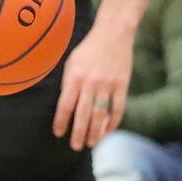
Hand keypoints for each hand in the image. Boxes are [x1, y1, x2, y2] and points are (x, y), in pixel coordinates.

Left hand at [53, 23, 131, 151]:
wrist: (113, 33)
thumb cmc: (88, 49)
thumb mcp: (71, 63)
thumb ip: (68, 83)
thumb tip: (65, 106)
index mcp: (75, 78)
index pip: (65, 106)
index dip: (61, 122)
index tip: (58, 133)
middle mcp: (91, 83)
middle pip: (83, 115)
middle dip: (79, 133)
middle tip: (75, 146)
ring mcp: (108, 85)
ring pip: (101, 115)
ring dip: (96, 132)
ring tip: (92, 144)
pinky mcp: (122, 85)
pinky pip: (118, 108)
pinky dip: (113, 122)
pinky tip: (108, 131)